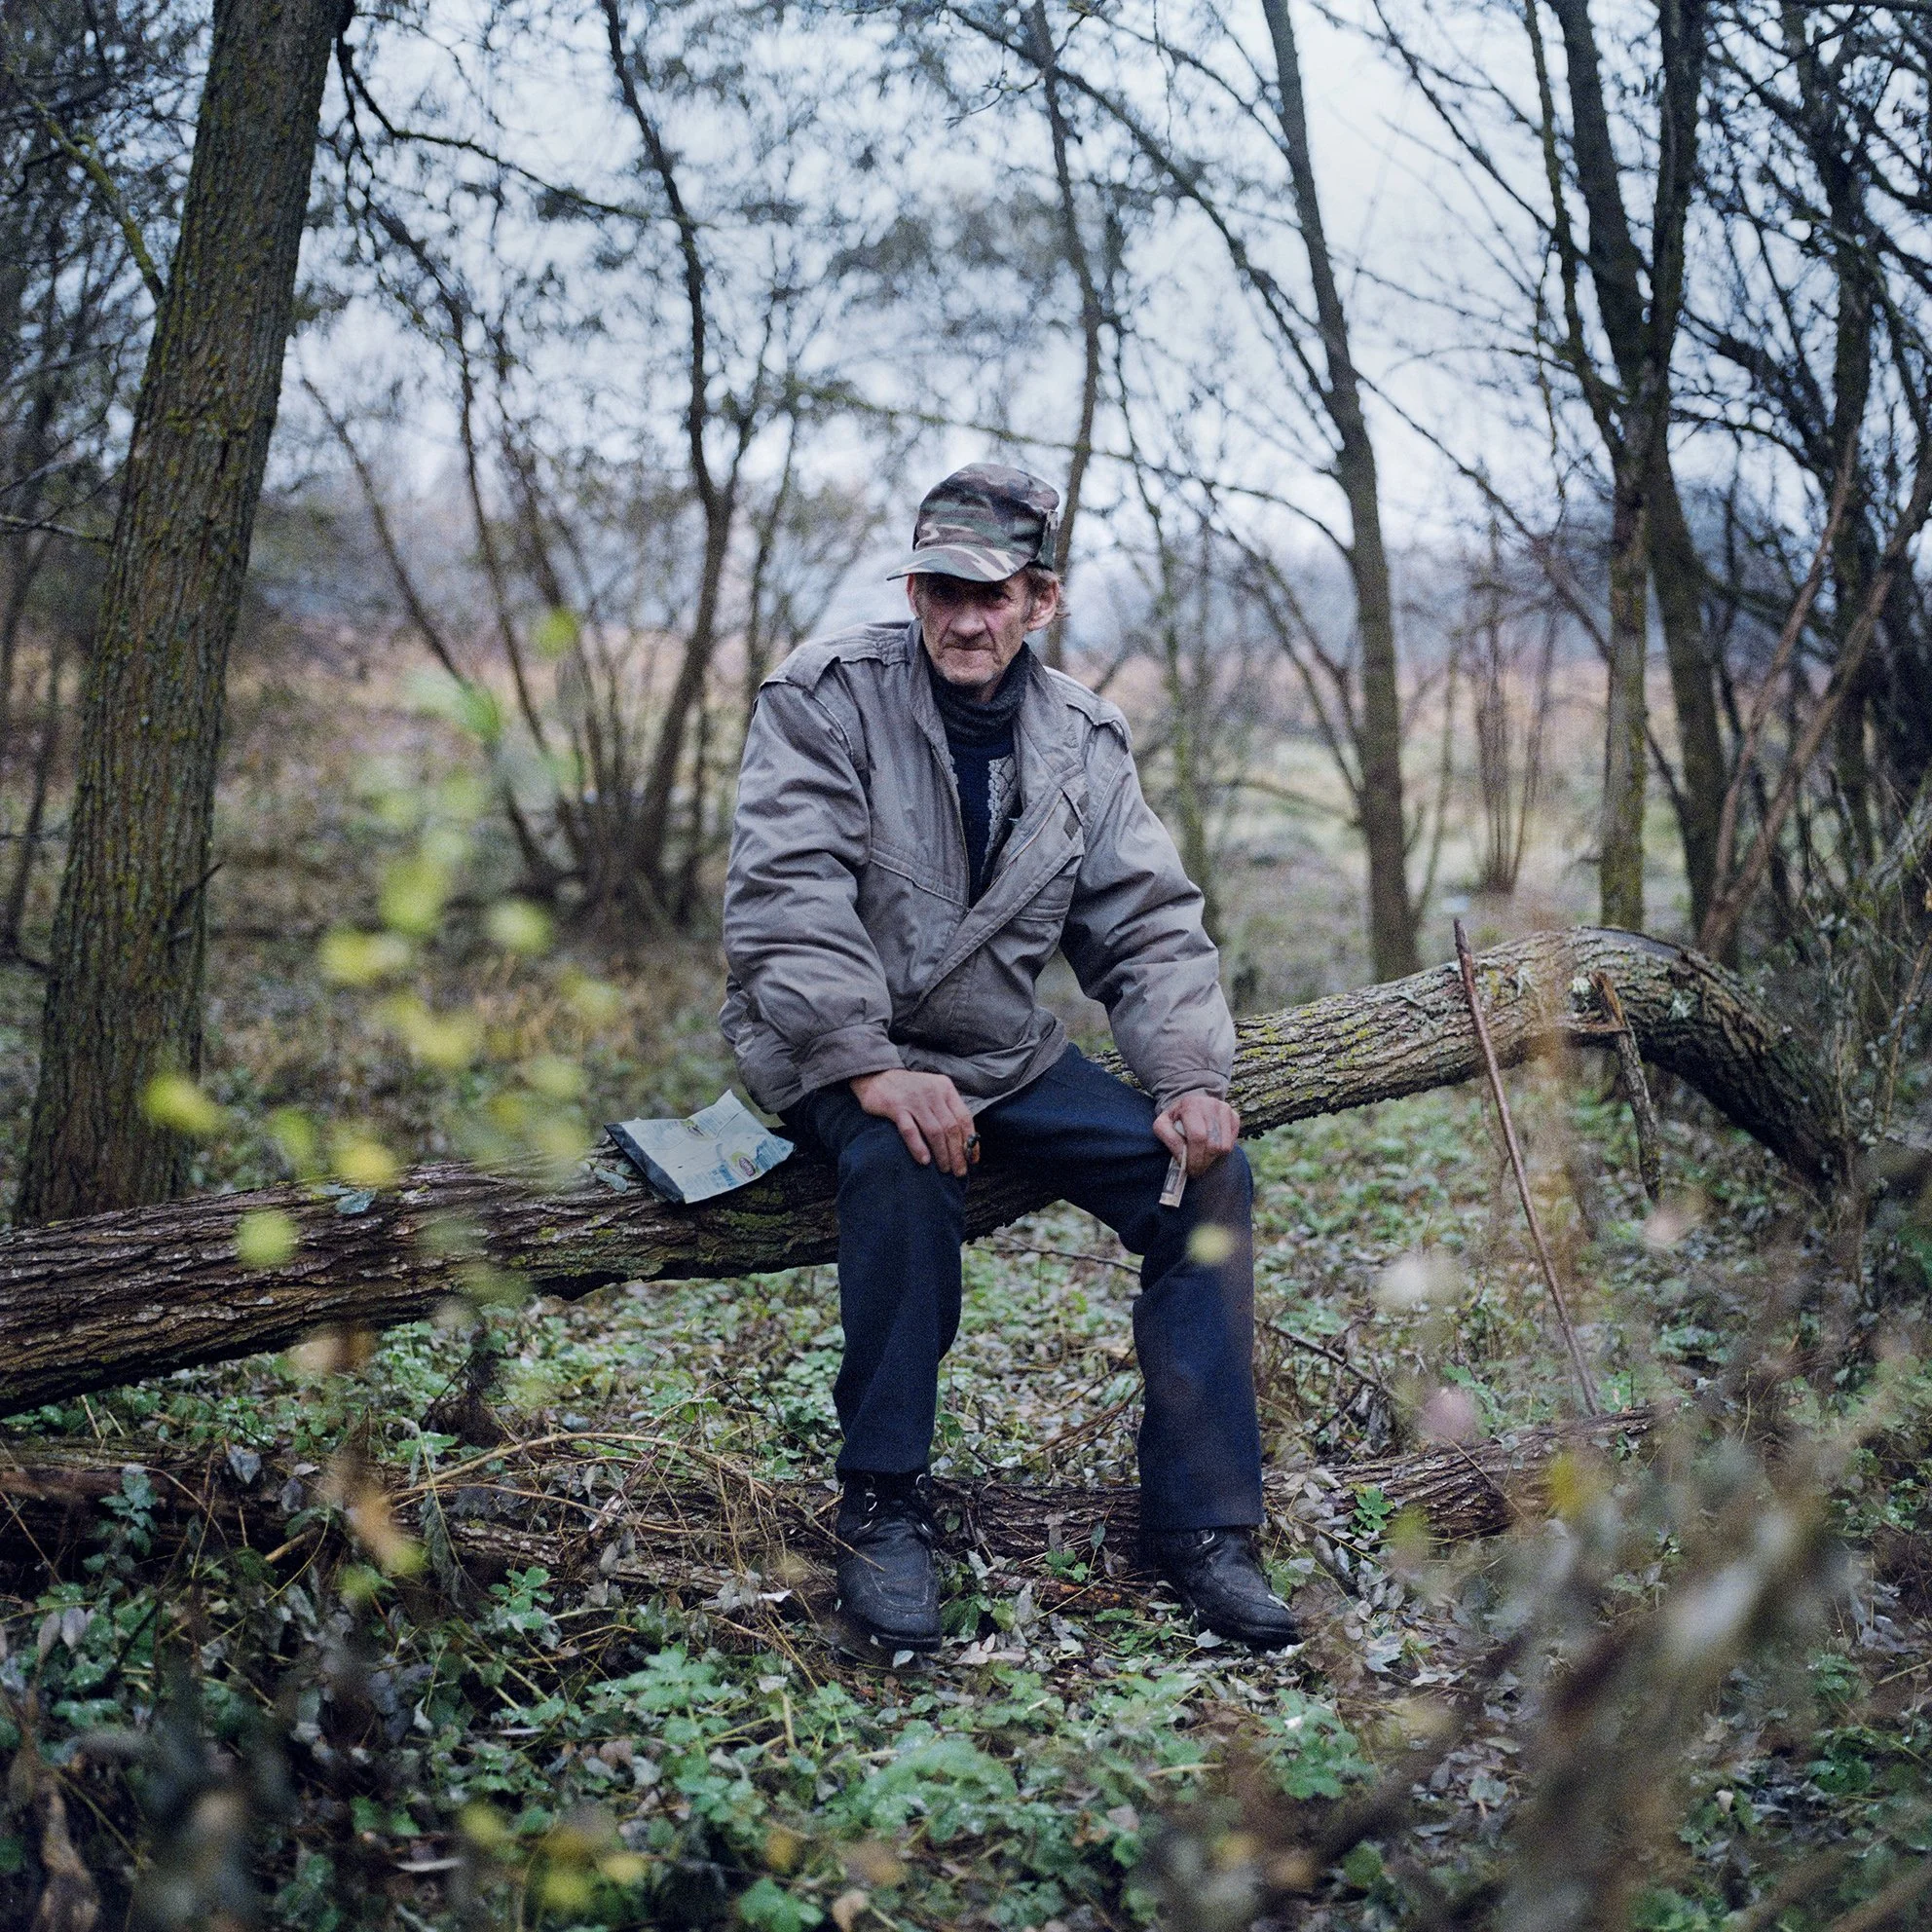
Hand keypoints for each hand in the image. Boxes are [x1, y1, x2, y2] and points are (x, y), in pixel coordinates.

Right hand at [850, 1069, 977, 1176]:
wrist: (876, 1075)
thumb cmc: (908, 1090)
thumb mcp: (932, 1091)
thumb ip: (946, 1110)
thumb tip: (964, 1142)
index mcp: (945, 1088)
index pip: (964, 1117)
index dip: (971, 1141)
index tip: (972, 1159)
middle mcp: (932, 1092)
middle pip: (951, 1128)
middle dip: (958, 1153)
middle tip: (959, 1171)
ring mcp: (914, 1099)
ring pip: (934, 1131)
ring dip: (942, 1153)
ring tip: (944, 1169)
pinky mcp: (895, 1107)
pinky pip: (910, 1131)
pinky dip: (919, 1147)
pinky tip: (924, 1160)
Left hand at [1153, 1091, 1239, 1178]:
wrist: (1191, 1103)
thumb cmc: (1175, 1117)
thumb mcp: (1162, 1124)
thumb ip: (1169, 1139)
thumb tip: (1183, 1158)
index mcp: (1191, 1105)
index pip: (1198, 1136)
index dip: (1194, 1157)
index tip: (1190, 1169)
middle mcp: (1211, 1105)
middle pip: (1212, 1144)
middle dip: (1203, 1162)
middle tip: (1195, 1169)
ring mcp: (1225, 1110)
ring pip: (1224, 1146)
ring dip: (1212, 1157)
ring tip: (1201, 1156)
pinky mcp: (1234, 1116)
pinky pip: (1232, 1143)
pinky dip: (1221, 1151)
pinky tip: (1210, 1147)